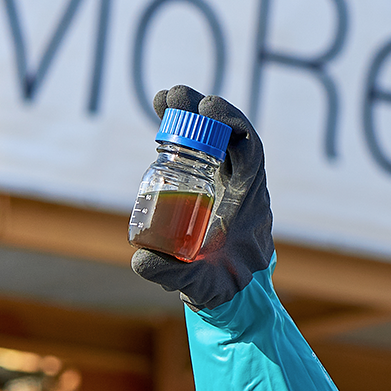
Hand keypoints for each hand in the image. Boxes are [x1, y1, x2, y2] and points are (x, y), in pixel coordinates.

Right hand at [131, 85, 274, 311]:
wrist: (233, 295)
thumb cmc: (222, 288)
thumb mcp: (198, 285)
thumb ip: (172, 275)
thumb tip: (140, 258)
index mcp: (250, 199)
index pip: (250, 149)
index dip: (231, 122)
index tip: (204, 107)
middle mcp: (243, 185)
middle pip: (230, 135)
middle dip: (203, 111)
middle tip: (171, 96)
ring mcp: (227, 184)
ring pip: (215, 139)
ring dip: (190, 117)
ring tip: (162, 99)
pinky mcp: (211, 187)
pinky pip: (202, 152)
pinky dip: (185, 134)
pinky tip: (161, 123)